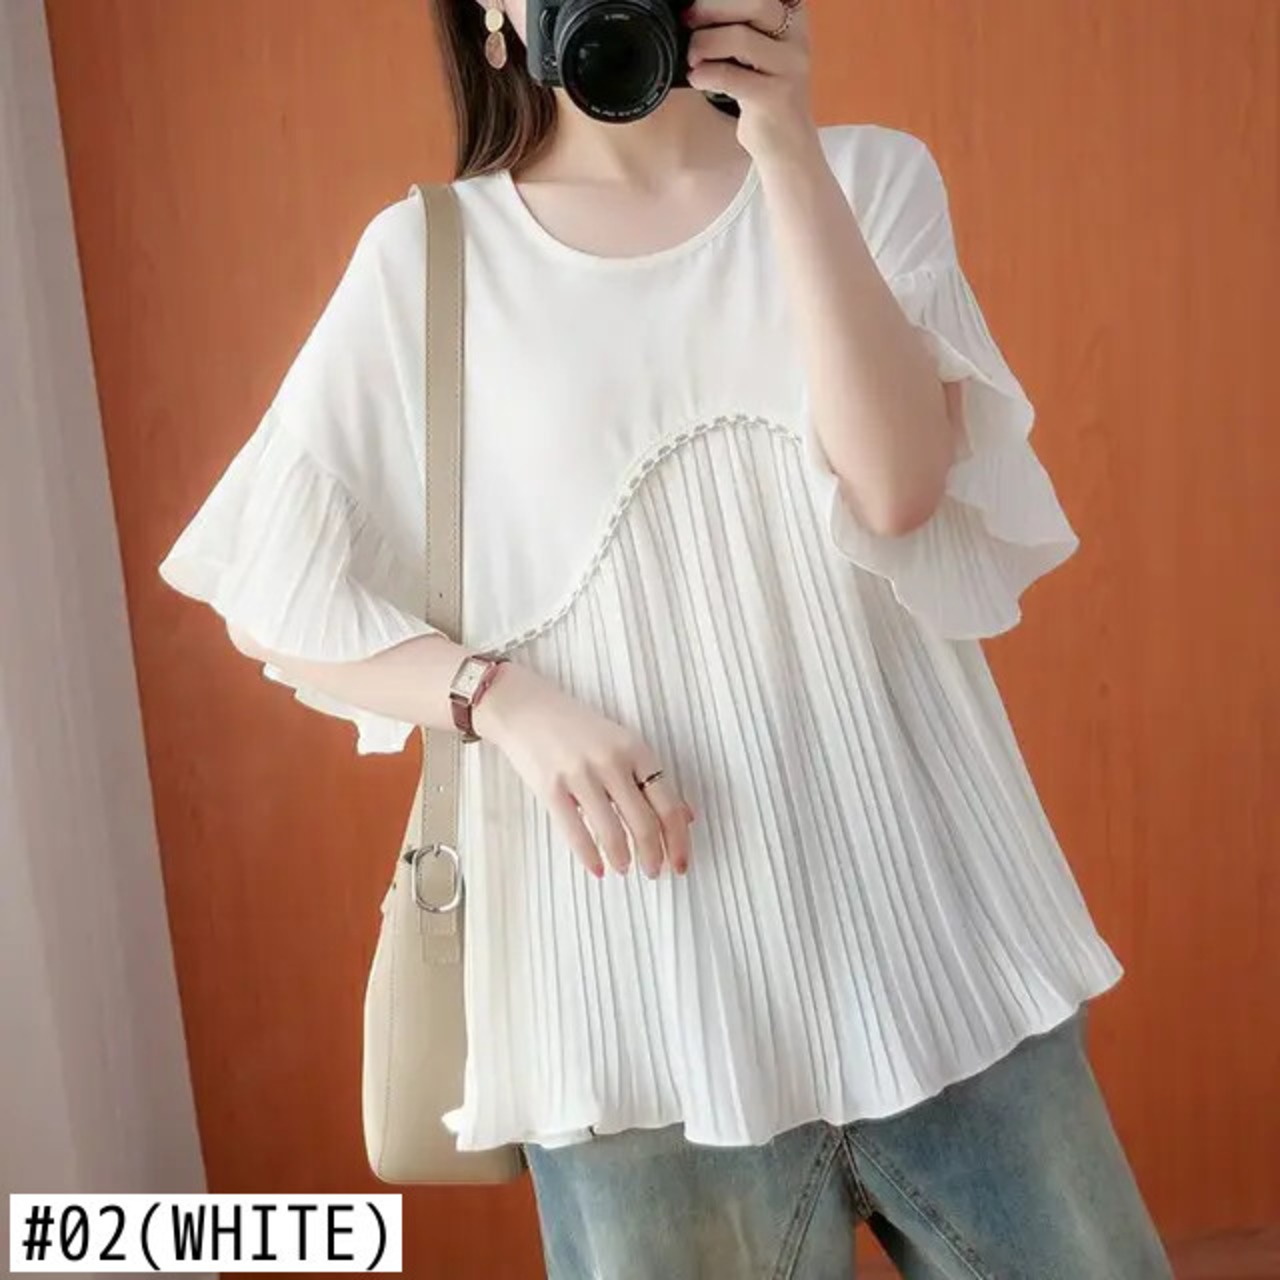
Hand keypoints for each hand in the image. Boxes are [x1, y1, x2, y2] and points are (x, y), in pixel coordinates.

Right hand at [473, 661, 696, 880]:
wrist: (527, 708)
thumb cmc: (577, 729)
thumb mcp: (623, 743)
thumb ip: (651, 778)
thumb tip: (685, 817)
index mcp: (636, 750)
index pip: (668, 805)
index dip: (678, 841)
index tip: (680, 864)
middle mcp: (612, 761)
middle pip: (644, 822)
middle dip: (653, 856)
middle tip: (653, 872)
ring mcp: (580, 774)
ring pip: (612, 831)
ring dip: (622, 858)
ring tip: (625, 868)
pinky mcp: (551, 787)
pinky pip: (575, 832)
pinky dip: (590, 857)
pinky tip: (597, 869)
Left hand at [684, 0, 815, 162]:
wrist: (787, 144)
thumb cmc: (764, 93)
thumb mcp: (758, 50)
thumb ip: (739, 24)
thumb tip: (695, 9)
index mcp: (793, 16)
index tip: (698, 6)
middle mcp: (796, 35)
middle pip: (754, 1)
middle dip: (711, 7)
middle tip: (689, 21)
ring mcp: (789, 66)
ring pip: (740, 37)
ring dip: (703, 43)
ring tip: (693, 58)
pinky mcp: (775, 96)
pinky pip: (730, 76)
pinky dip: (704, 74)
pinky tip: (696, 79)